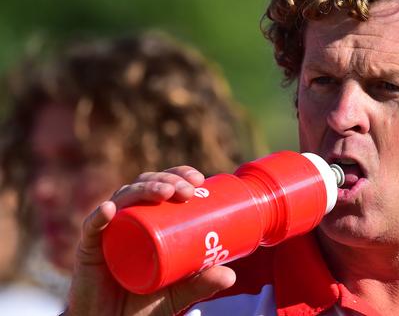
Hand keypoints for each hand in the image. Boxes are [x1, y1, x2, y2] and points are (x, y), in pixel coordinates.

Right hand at [64, 166, 236, 315]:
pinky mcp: (88, 249)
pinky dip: (99, 217)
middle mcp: (127, 219)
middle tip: (188, 190)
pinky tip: (110, 210)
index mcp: (147, 220)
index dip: (177, 176)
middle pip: (144, 186)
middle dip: (167, 180)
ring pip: (122, 199)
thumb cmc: (142, 303)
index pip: (161, 187)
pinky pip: (91, 228)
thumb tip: (231, 276)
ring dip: (144, 189)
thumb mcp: (177, 293)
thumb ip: (200, 284)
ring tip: (165, 193)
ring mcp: (107, 232)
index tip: (199, 179)